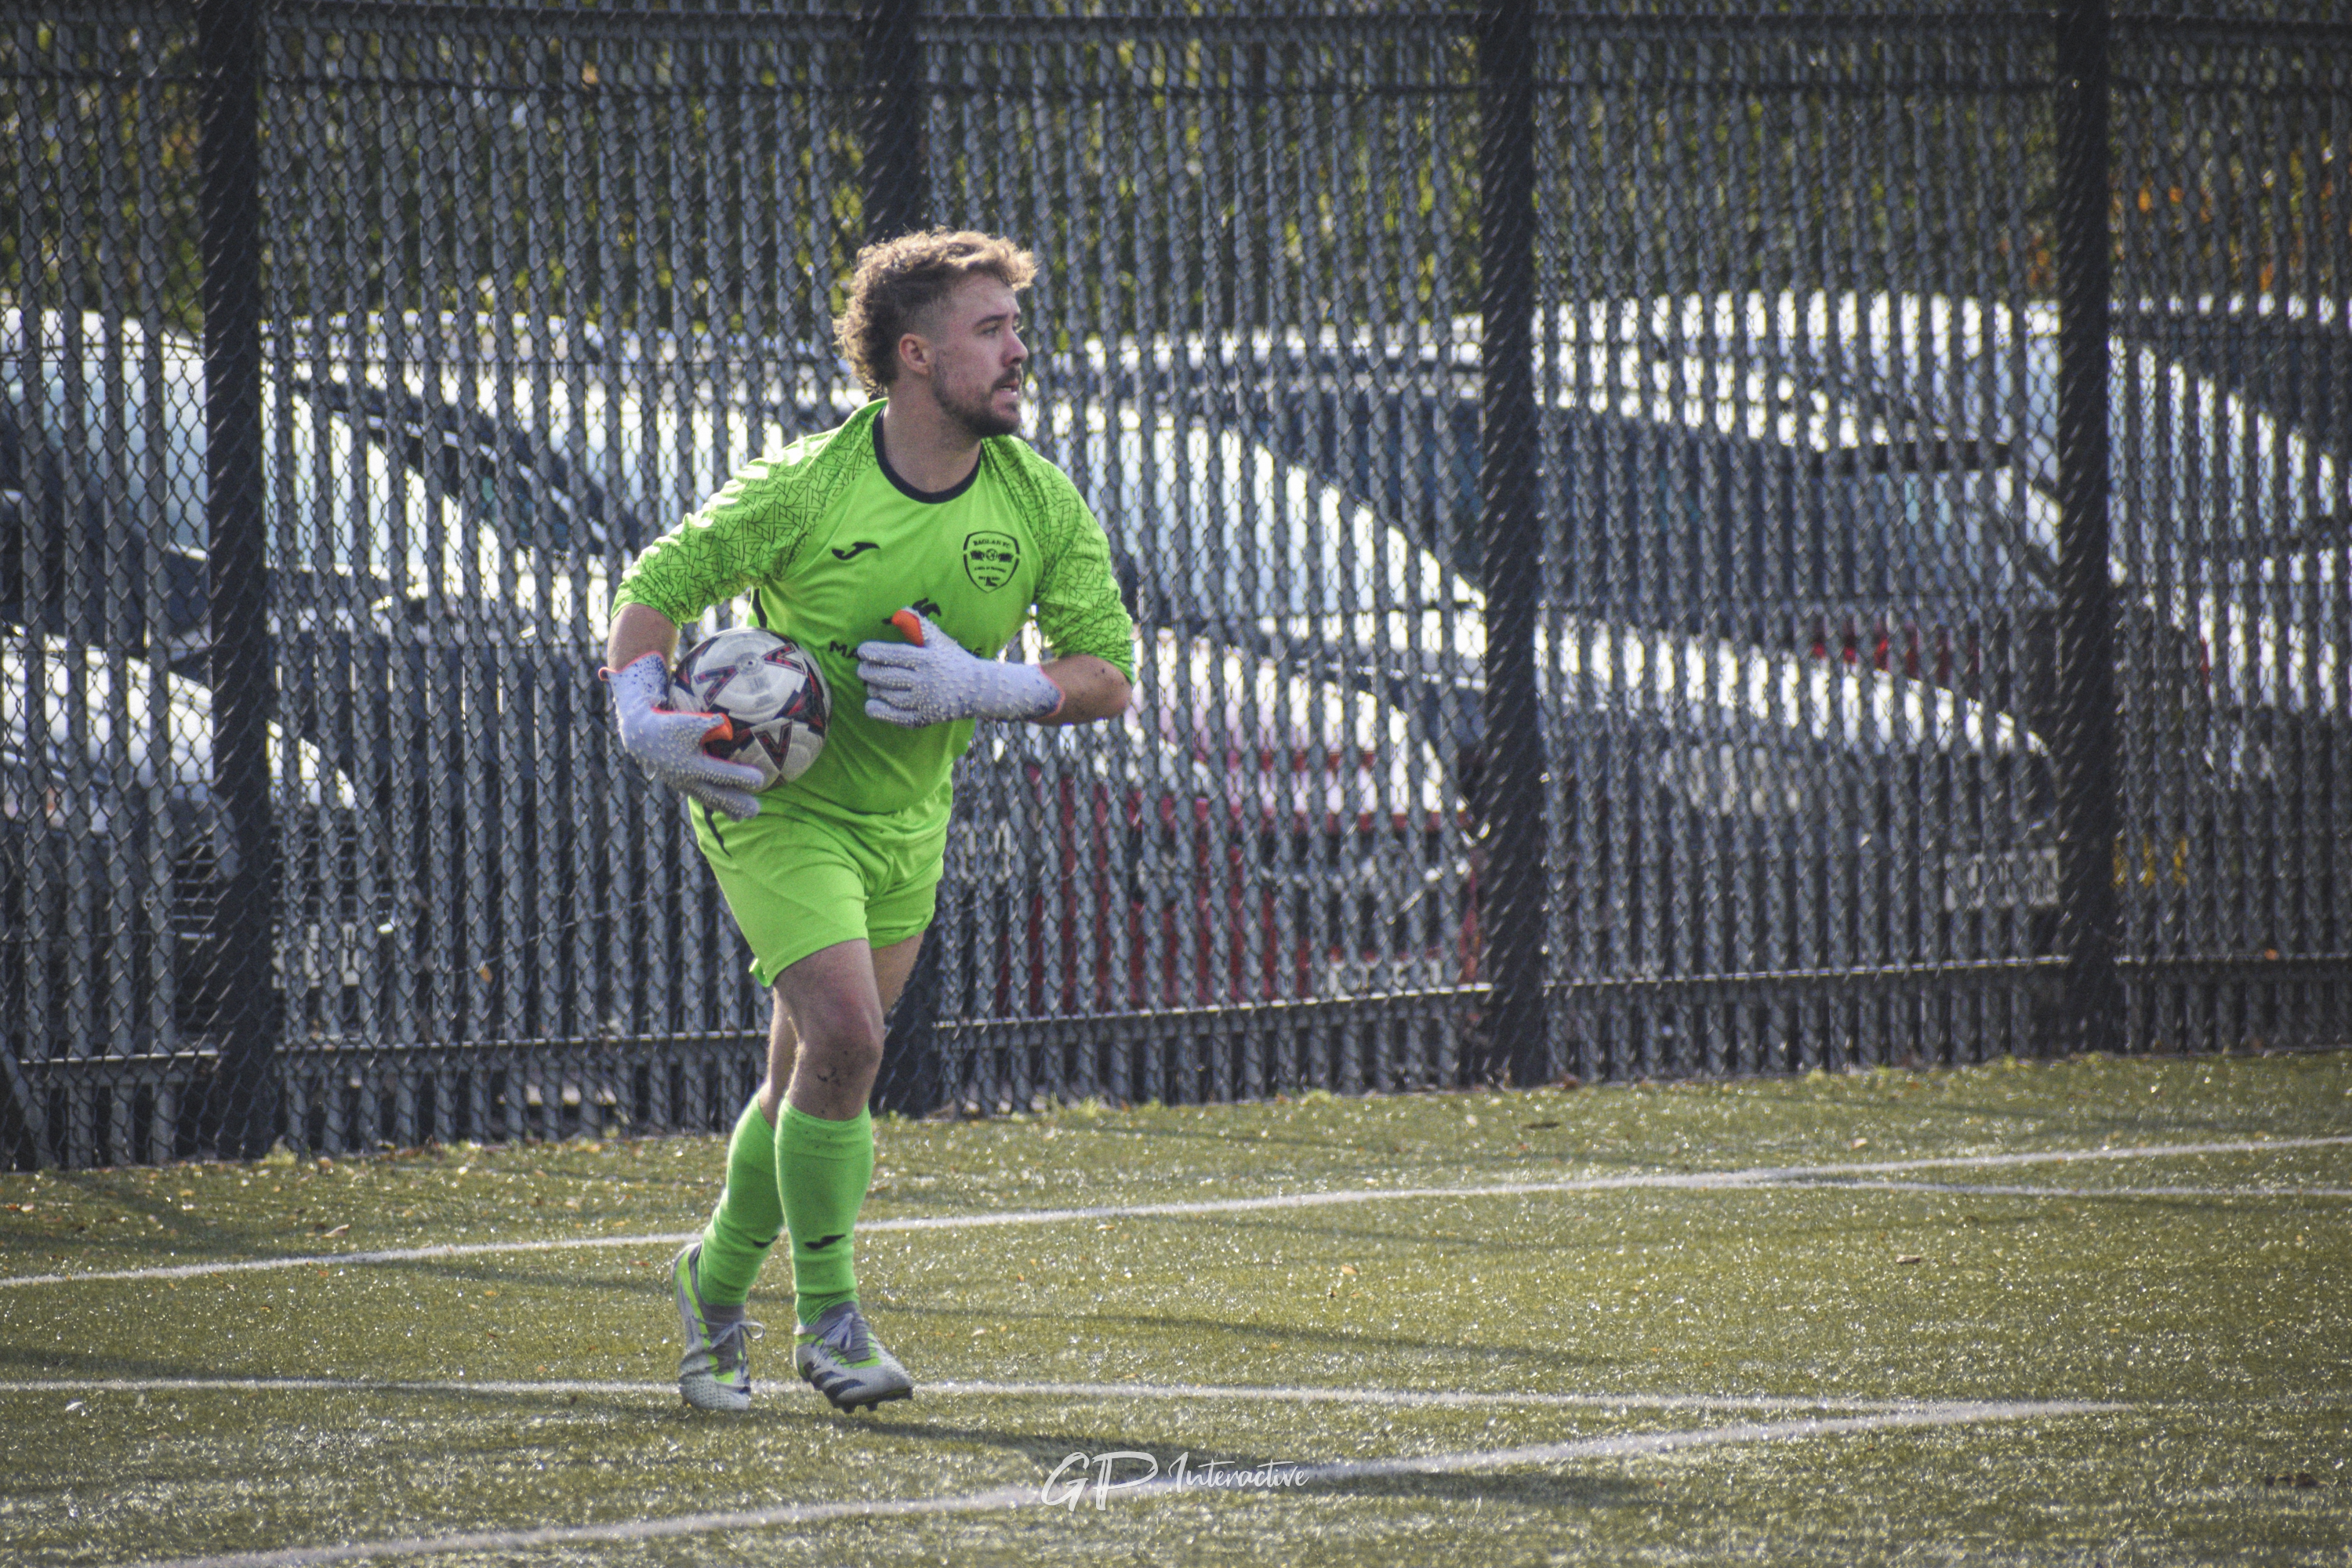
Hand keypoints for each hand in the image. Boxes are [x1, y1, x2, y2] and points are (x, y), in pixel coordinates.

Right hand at [601, 652, 764, 819]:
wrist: (642, 735)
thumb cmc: (668, 725)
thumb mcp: (688, 721)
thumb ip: (708, 723)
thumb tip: (726, 724)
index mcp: (693, 765)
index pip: (722, 774)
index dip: (741, 777)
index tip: (761, 780)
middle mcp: (689, 780)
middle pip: (717, 795)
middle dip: (737, 803)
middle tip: (757, 811)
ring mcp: (684, 784)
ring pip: (709, 800)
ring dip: (727, 808)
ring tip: (744, 818)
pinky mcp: (682, 784)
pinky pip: (702, 797)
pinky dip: (715, 804)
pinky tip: (727, 810)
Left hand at [855, 608, 1062, 727]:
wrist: (977, 690)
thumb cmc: (954, 661)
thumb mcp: (940, 640)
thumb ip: (920, 625)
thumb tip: (899, 611)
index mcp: (927, 660)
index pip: (894, 655)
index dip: (874, 652)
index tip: (861, 651)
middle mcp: (925, 681)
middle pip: (887, 677)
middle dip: (868, 672)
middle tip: (862, 669)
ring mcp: (924, 702)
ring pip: (888, 696)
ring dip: (873, 689)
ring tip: (870, 683)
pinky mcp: (923, 718)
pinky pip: (895, 717)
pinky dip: (879, 711)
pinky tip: (870, 704)